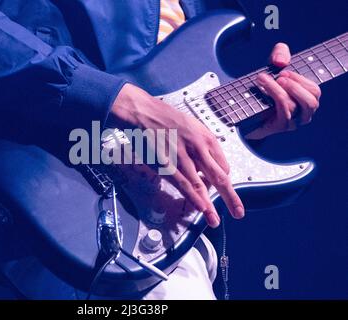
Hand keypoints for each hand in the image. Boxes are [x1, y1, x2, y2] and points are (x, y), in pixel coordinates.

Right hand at [109, 83, 244, 227]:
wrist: (142, 112)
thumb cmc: (164, 118)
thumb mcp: (191, 125)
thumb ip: (201, 143)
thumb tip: (206, 159)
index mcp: (206, 138)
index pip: (223, 165)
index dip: (223, 180)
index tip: (221, 188)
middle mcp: (198, 148)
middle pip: (220, 177)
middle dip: (230, 198)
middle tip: (238, 211)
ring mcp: (183, 158)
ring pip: (201, 186)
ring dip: (210, 206)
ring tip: (214, 221)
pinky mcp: (167, 165)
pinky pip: (184, 185)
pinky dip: (194, 198)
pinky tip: (201, 208)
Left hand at [246, 43, 321, 139]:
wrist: (242, 108)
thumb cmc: (262, 87)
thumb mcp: (272, 65)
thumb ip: (280, 53)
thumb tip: (281, 61)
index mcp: (305, 100)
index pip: (314, 91)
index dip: (301, 80)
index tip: (283, 72)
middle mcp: (301, 114)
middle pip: (311, 102)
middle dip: (295, 86)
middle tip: (278, 77)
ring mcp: (291, 122)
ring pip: (294, 107)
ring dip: (278, 90)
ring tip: (264, 79)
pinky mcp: (278, 127)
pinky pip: (282, 113)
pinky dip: (273, 97)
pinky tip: (262, 88)